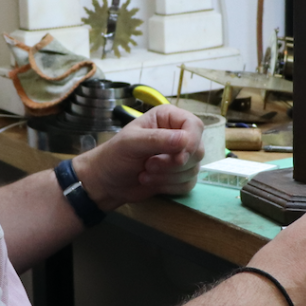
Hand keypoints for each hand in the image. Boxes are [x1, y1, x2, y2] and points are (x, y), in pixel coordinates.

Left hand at [72, 105, 204, 209]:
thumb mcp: (131, 143)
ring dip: (168, 176)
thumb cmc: (115, 156)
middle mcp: (178, 135)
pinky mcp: (179, 176)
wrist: (107, 182)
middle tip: (149, 165)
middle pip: (197, 150)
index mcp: (168, 118)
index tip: (179, 155)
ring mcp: (180, 157)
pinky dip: (170, 187)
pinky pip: (188, 184)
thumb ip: (157, 139)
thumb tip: (185, 140)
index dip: (191, 141)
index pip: (195, 125)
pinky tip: (151, 182)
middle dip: (172, 163)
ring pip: (193, 169)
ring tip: (145, 173)